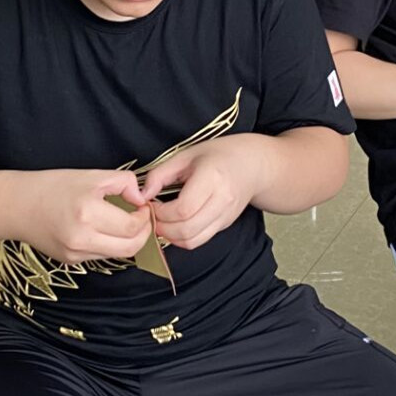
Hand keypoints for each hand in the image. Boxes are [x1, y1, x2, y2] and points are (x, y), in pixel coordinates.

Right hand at [14, 170, 150, 264]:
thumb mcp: (91, 175)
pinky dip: (109, 244)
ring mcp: (75, 253)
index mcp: (87, 213)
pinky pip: (100, 255)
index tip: (142, 207)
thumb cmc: (53, 186)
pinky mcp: (70, 261)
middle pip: (130, 248)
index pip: (131, 227)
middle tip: (141, 219)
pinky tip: (101, 229)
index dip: (144, 218)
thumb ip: (123, 183)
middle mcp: (81, 238)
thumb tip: (141, 199)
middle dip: (143, 234)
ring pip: (117, 254)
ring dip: (127, 240)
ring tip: (123, 222)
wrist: (17, 206)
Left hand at [141, 137, 267, 250]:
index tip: (151, 204)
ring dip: (171, 237)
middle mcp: (222, 200)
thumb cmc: (217, 155)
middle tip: (151, 217)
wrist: (253, 165)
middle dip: (163, 228)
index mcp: (212, 178)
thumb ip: (160, 174)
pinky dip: (182, 239)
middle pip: (187, 229)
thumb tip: (142, 195)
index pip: (183, 208)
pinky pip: (200, 240)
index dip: (161, 212)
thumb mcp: (185, 155)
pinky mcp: (225, 225)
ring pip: (193, 240)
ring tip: (161, 222)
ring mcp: (225, 216)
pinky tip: (175, 226)